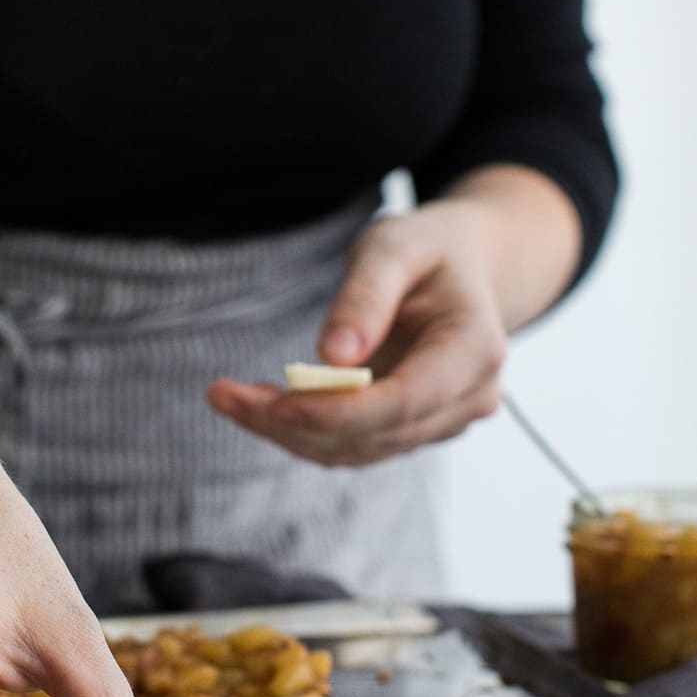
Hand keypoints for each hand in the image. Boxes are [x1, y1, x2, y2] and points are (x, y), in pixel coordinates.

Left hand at [208, 166, 580, 466]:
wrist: (463, 270)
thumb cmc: (428, 249)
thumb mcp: (394, 246)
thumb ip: (366, 295)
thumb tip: (332, 358)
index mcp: (476, 349)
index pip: (403, 402)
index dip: (337, 412)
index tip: (273, 403)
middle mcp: (469, 399)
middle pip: (372, 434)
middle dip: (293, 422)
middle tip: (221, 394)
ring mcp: (443, 423)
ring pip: (355, 450)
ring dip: (287, 432)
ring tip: (229, 397)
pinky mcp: (412, 432)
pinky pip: (352, 446)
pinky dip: (301, 432)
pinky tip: (259, 405)